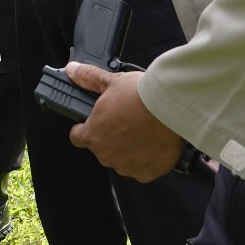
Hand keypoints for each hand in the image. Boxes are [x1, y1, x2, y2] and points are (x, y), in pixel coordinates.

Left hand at [66, 62, 184, 182]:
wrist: (171, 110)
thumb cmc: (140, 97)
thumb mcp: (111, 81)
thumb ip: (88, 77)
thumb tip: (73, 70)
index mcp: (93, 134)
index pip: (77, 137)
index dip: (83, 128)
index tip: (93, 122)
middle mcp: (106, 155)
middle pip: (102, 147)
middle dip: (111, 135)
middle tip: (125, 118)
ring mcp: (127, 166)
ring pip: (122, 158)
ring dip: (129, 147)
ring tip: (142, 128)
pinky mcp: (147, 174)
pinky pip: (143, 168)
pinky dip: (147, 158)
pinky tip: (154, 141)